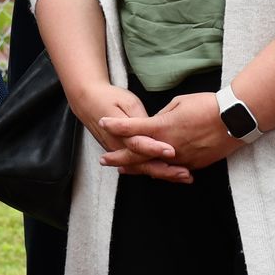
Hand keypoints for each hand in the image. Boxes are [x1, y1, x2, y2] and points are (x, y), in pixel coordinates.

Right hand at [68, 82, 189, 183]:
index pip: (139, 144)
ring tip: (187, 176)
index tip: (172, 151)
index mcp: (120, 133)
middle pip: (144, 163)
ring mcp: (122, 153)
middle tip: (186, 173)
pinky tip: (175, 175)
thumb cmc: (110, 98)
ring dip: (166, 173)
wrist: (87, 102)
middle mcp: (120, 147)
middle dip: (166, 169)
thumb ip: (140, 120)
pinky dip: (158, 171)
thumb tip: (154, 129)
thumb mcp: (126, 102)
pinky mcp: (124, 154)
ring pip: (144, 168)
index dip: (155, 148)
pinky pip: (142, 166)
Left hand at [100, 94, 237, 176]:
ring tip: (123, 169)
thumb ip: (163, 116)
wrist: (234, 119)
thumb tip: (156, 124)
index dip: (116, 126)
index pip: (132, 128)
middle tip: (103, 160)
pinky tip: (153, 170)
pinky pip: (173, 169)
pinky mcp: (194, 164)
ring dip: (137, 167)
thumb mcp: (179, 103)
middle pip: (137, 155)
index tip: (102, 123)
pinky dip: (161, 169)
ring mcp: (181, 158)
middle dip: (118, 158)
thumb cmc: (207, 105)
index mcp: (162, 128)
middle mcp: (168, 146)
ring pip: (154, 166)